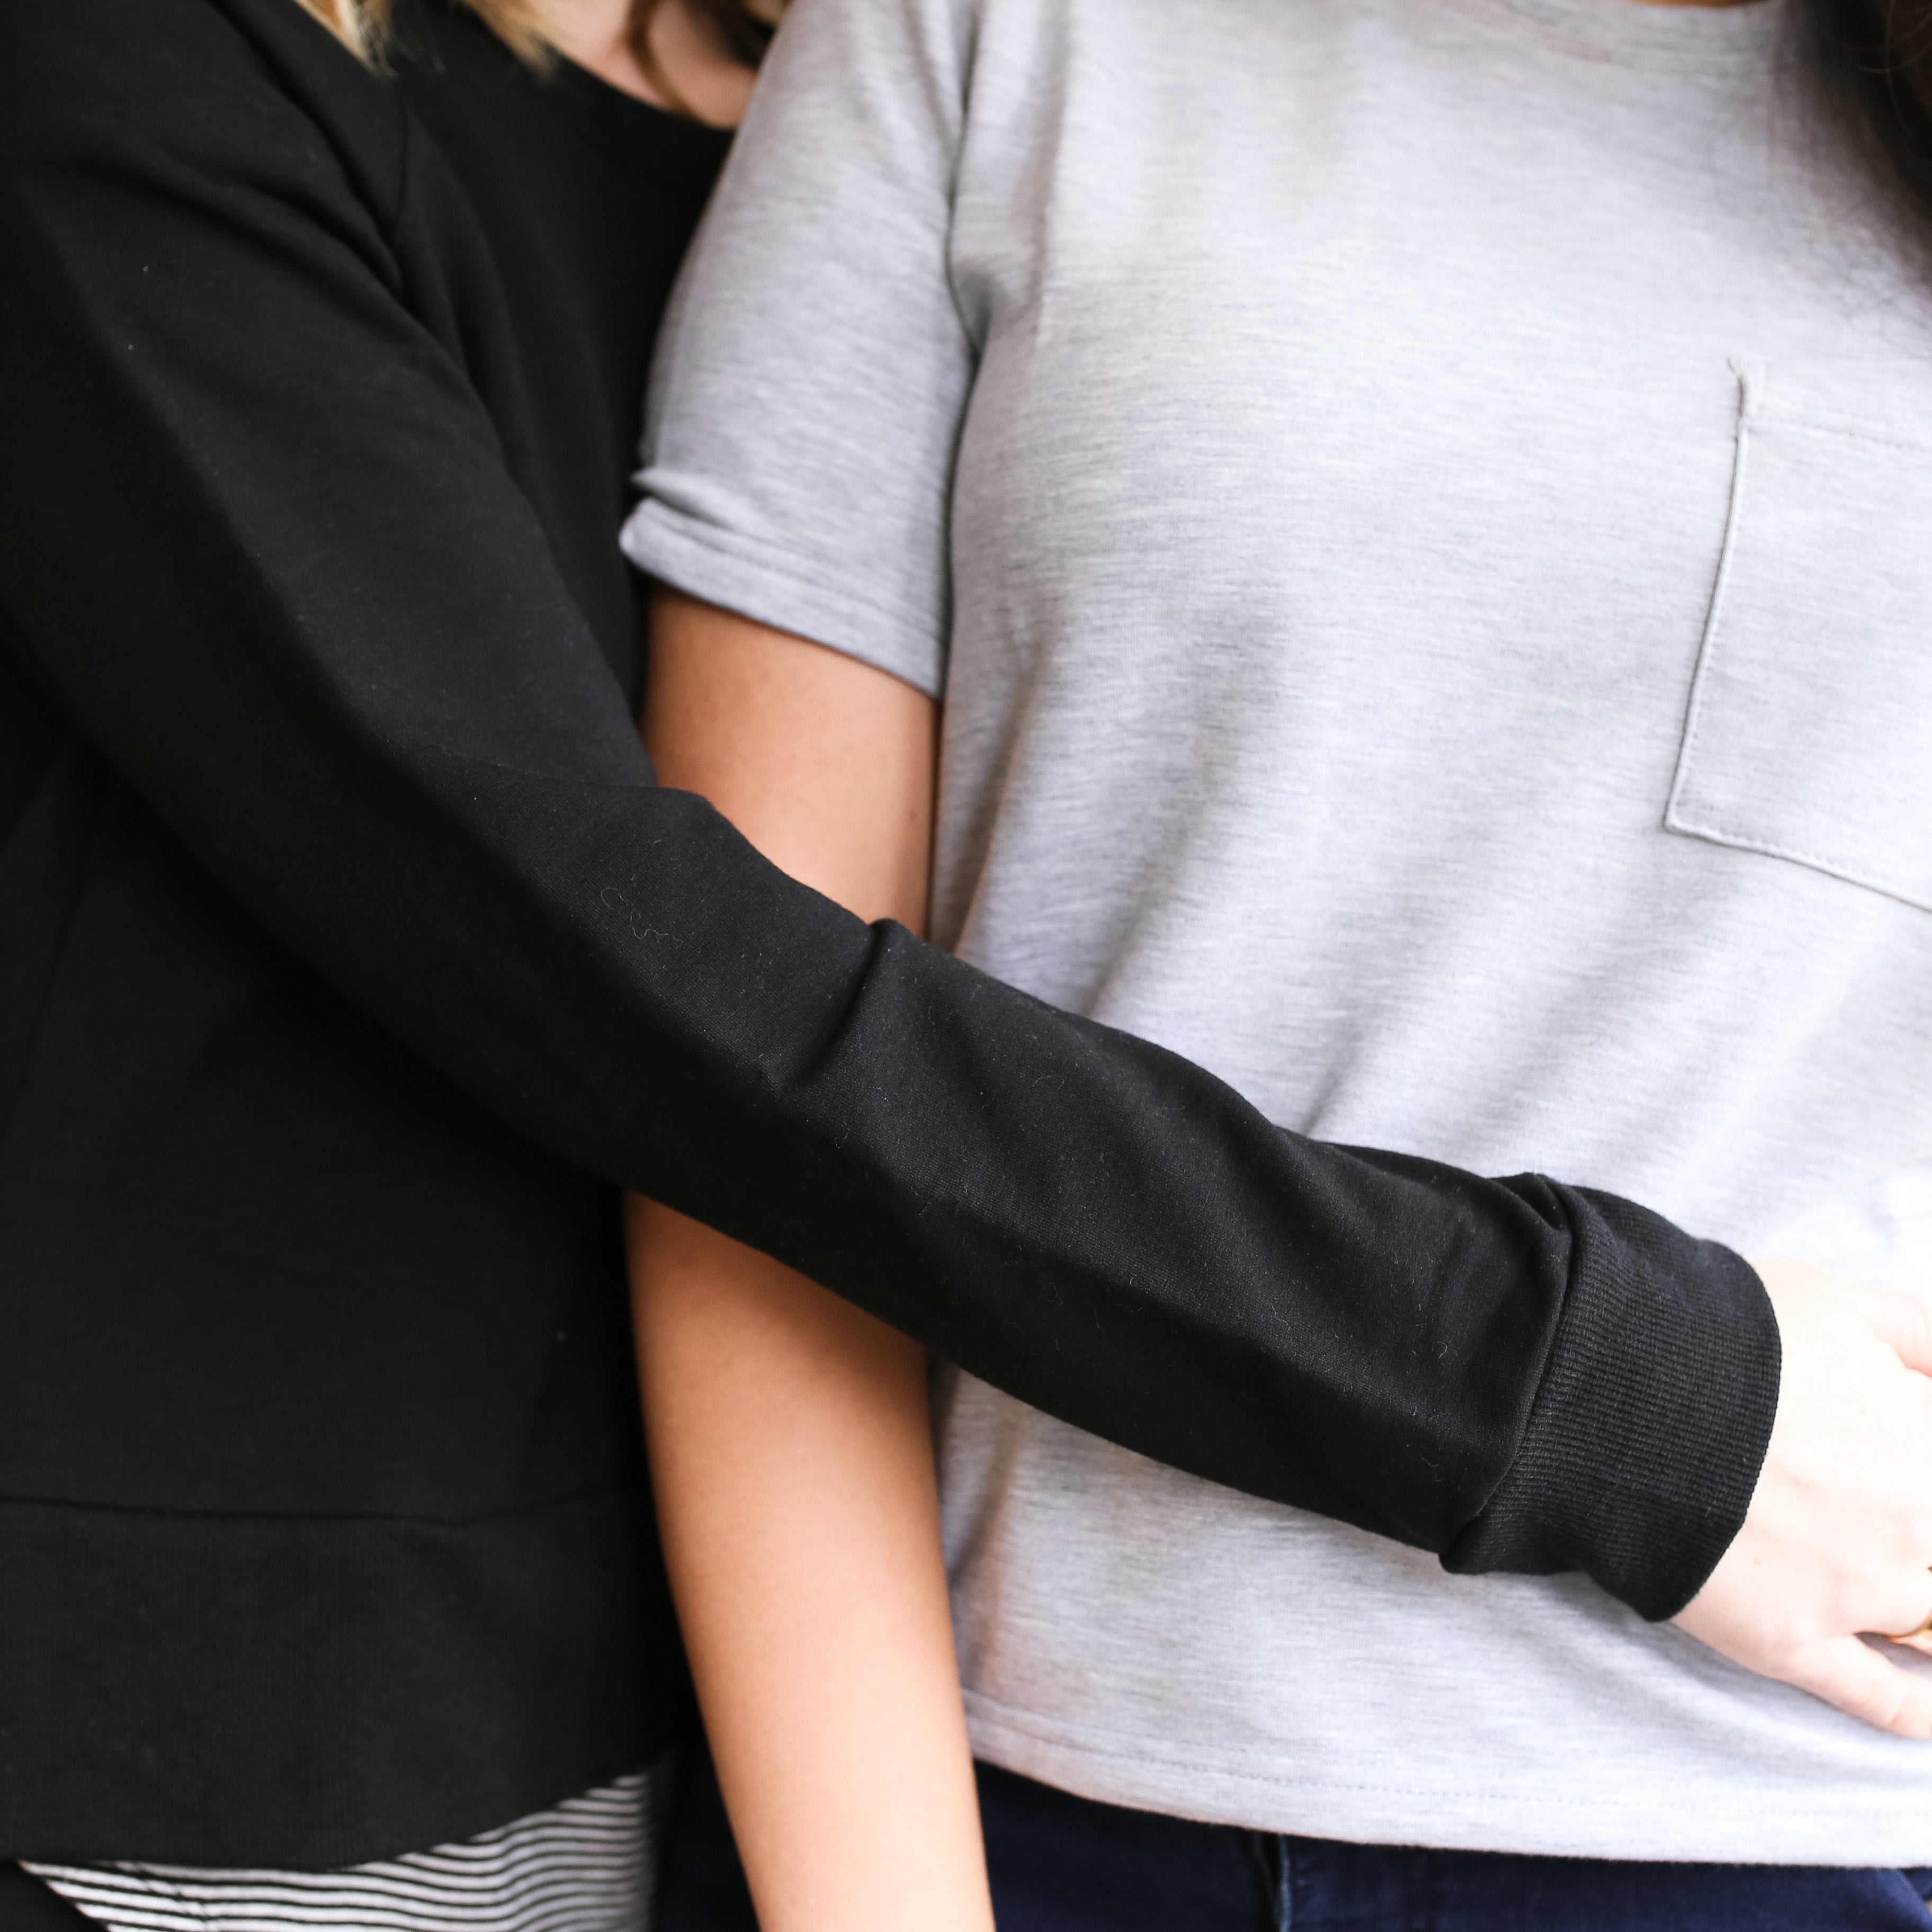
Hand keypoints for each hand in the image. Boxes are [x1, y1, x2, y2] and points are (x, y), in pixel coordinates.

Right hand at [1674, 1258, 1931, 1735]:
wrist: (1616, 1392)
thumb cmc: (1725, 1334)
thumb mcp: (1843, 1303)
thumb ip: (1925, 1336)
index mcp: (1926, 1446)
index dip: (1918, 1467)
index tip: (1896, 1472)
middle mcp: (1914, 1529)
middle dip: (1917, 1533)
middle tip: (1873, 1517)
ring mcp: (1856, 1594)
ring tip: (1903, 1592)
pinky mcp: (1792, 1642)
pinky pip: (1879, 1696)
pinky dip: (1917, 1710)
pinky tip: (1931, 1709)